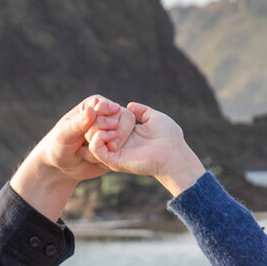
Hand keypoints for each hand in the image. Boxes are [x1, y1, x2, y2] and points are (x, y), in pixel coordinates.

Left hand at [11, 95, 126, 219]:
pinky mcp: (118, 147)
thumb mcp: (65, 133)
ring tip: (89, 152)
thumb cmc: (59, 145)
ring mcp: (115, 132)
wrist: (61, 167)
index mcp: (94, 105)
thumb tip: (92, 109)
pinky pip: (122, 153)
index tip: (88, 135)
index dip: (102, 123)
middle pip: (124, 120)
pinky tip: (95, 160)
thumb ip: (79, 122)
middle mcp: (108, 115)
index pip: (110, 108)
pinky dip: (109, 158)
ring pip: (124, 138)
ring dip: (107, 148)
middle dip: (105, 136)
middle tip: (87, 143)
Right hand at [85, 102, 204, 195]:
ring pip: (91, 137)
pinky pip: (95, 149)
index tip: (111, 105)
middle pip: (95, 126)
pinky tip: (112, 132)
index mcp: (126, 132)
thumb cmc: (170, 137)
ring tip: (113, 124)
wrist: (175, 155)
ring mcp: (114, 152)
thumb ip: (142, 111)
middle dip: (99, 115)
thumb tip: (129, 106)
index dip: (105, 109)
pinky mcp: (114, 160)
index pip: (105, 117)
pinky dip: (98, 137)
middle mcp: (117, 142)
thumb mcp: (155, 117)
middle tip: (109, 112)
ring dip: (99, 126)